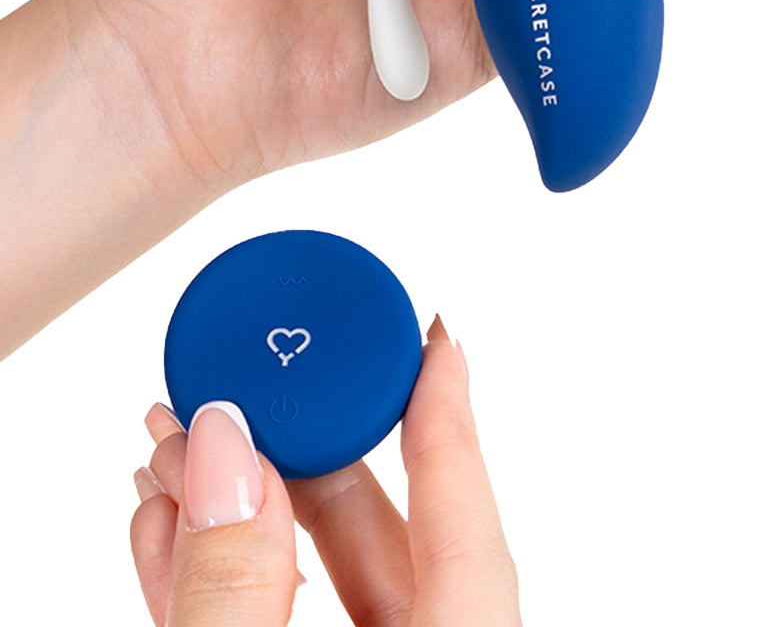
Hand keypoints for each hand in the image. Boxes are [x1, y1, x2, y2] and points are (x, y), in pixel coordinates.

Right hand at [131, 317, 521, 625]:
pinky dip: (222, 581)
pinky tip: (167, 530)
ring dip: (235, 516)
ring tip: (172, 457)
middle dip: (289, 455)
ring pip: (315, 582)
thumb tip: (223, 451)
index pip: (467, 531)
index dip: (447, 418)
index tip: (437, 333)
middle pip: (382, 539)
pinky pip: (276, 621)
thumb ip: (231, 589)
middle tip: (234, 392)